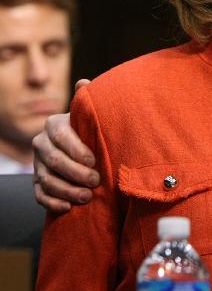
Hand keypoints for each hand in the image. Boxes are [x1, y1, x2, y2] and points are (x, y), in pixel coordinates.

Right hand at [32, 79, 99, 212]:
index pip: (61, 137)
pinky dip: (52, 203)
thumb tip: (84, 83)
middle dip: (75, 173)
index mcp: (54, 125)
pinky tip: (67, 208)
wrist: (82, 148)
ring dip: (67, 191)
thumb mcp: (90, 116)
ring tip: (87, 197)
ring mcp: (37, 164)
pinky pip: (39, 195)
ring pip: (46, 180)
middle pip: (54, 161)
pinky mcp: (37, 182)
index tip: (93, 161)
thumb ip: (88, 103)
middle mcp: (41, 143)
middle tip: (95, 181)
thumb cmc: (91, 130)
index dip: (76, 150)